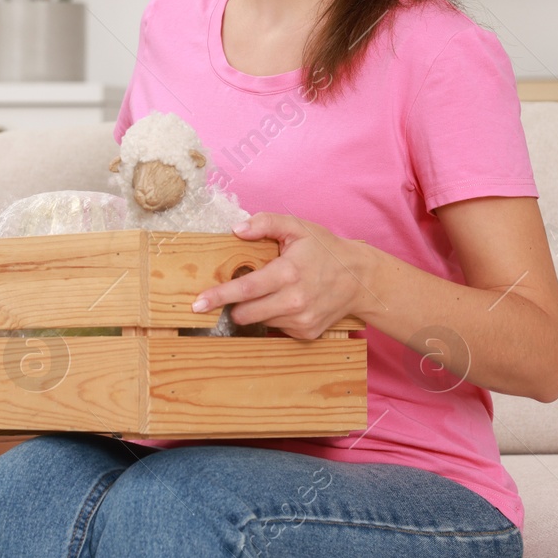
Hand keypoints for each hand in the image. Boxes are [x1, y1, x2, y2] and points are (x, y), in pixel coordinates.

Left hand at [191, 212, 364, 340]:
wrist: (360, 279)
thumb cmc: (325, 250)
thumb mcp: (297, 227)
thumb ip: (265, 223)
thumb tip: (236, 229)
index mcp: (289, 273)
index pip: (245, 289)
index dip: (219, 296)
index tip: (198, 303)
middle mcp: (295, 300)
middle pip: (245, 313)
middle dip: (235, 304)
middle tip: (241, 290)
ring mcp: (301, 320)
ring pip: (259, 321)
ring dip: (257, 309)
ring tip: (275, 291)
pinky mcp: (306, 333)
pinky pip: (276, 328)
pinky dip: (275, 316)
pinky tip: (290, 302)